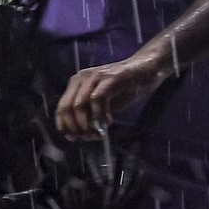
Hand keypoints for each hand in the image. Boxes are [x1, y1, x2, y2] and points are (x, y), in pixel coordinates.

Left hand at [54, 52, 170, 141]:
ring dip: (87, 124)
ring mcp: (95, 77)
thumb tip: (78, 136)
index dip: (64, 126)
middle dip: (75, 127)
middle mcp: (81, 78)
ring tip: (99, 132)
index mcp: (76, 84)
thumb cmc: (124, 88)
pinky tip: (108, 121)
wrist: (146, 70)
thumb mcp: (102, 106)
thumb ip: (90, 117)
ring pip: (79, 105)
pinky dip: (100, 115)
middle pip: (66, 108)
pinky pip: (97, 99)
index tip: (73, 139)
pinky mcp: (110, 78)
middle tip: (88, 137)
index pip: (61, 108)